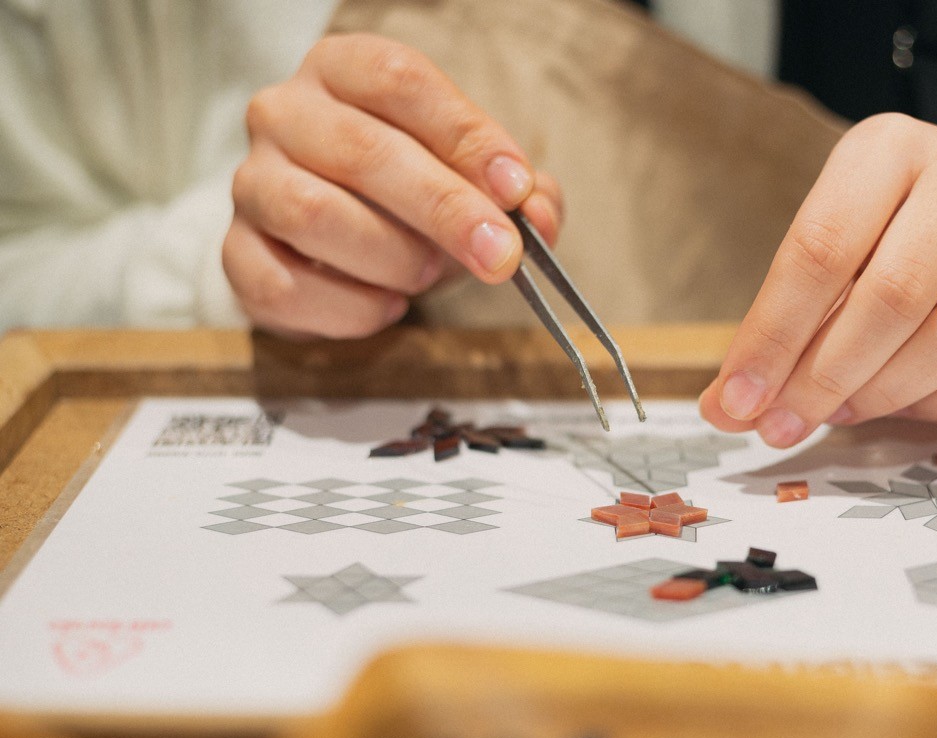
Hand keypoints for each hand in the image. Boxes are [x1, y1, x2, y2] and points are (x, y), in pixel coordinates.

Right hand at [222, 34, 562, 338]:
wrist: (333, 250)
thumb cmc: (407, 199)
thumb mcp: (470, 181)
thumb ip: (517, 193)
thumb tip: (541, 213)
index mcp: (344, 72)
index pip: (400, 82)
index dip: (465, 135)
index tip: (515, 187)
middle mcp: (285, 114)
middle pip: (362, 151)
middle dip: (444, 209)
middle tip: (499, 254)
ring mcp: (252, 183)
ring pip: (313, 214)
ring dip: (391, 256)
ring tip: (426, 273)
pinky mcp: (236, 252)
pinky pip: (284, 285)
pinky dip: (349, 307)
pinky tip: (386, 305)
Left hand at [699, 113, 936, 445]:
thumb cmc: (879, 231)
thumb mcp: (821, 251)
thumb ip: (775, 326)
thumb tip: (727, 409)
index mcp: (889, 148)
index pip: (821, 251)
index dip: (774, 337)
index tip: (737, 401)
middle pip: (892, 297)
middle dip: (826, 377)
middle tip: (784, 424)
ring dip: (885, 393)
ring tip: (841, 410)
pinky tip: (903, 404)